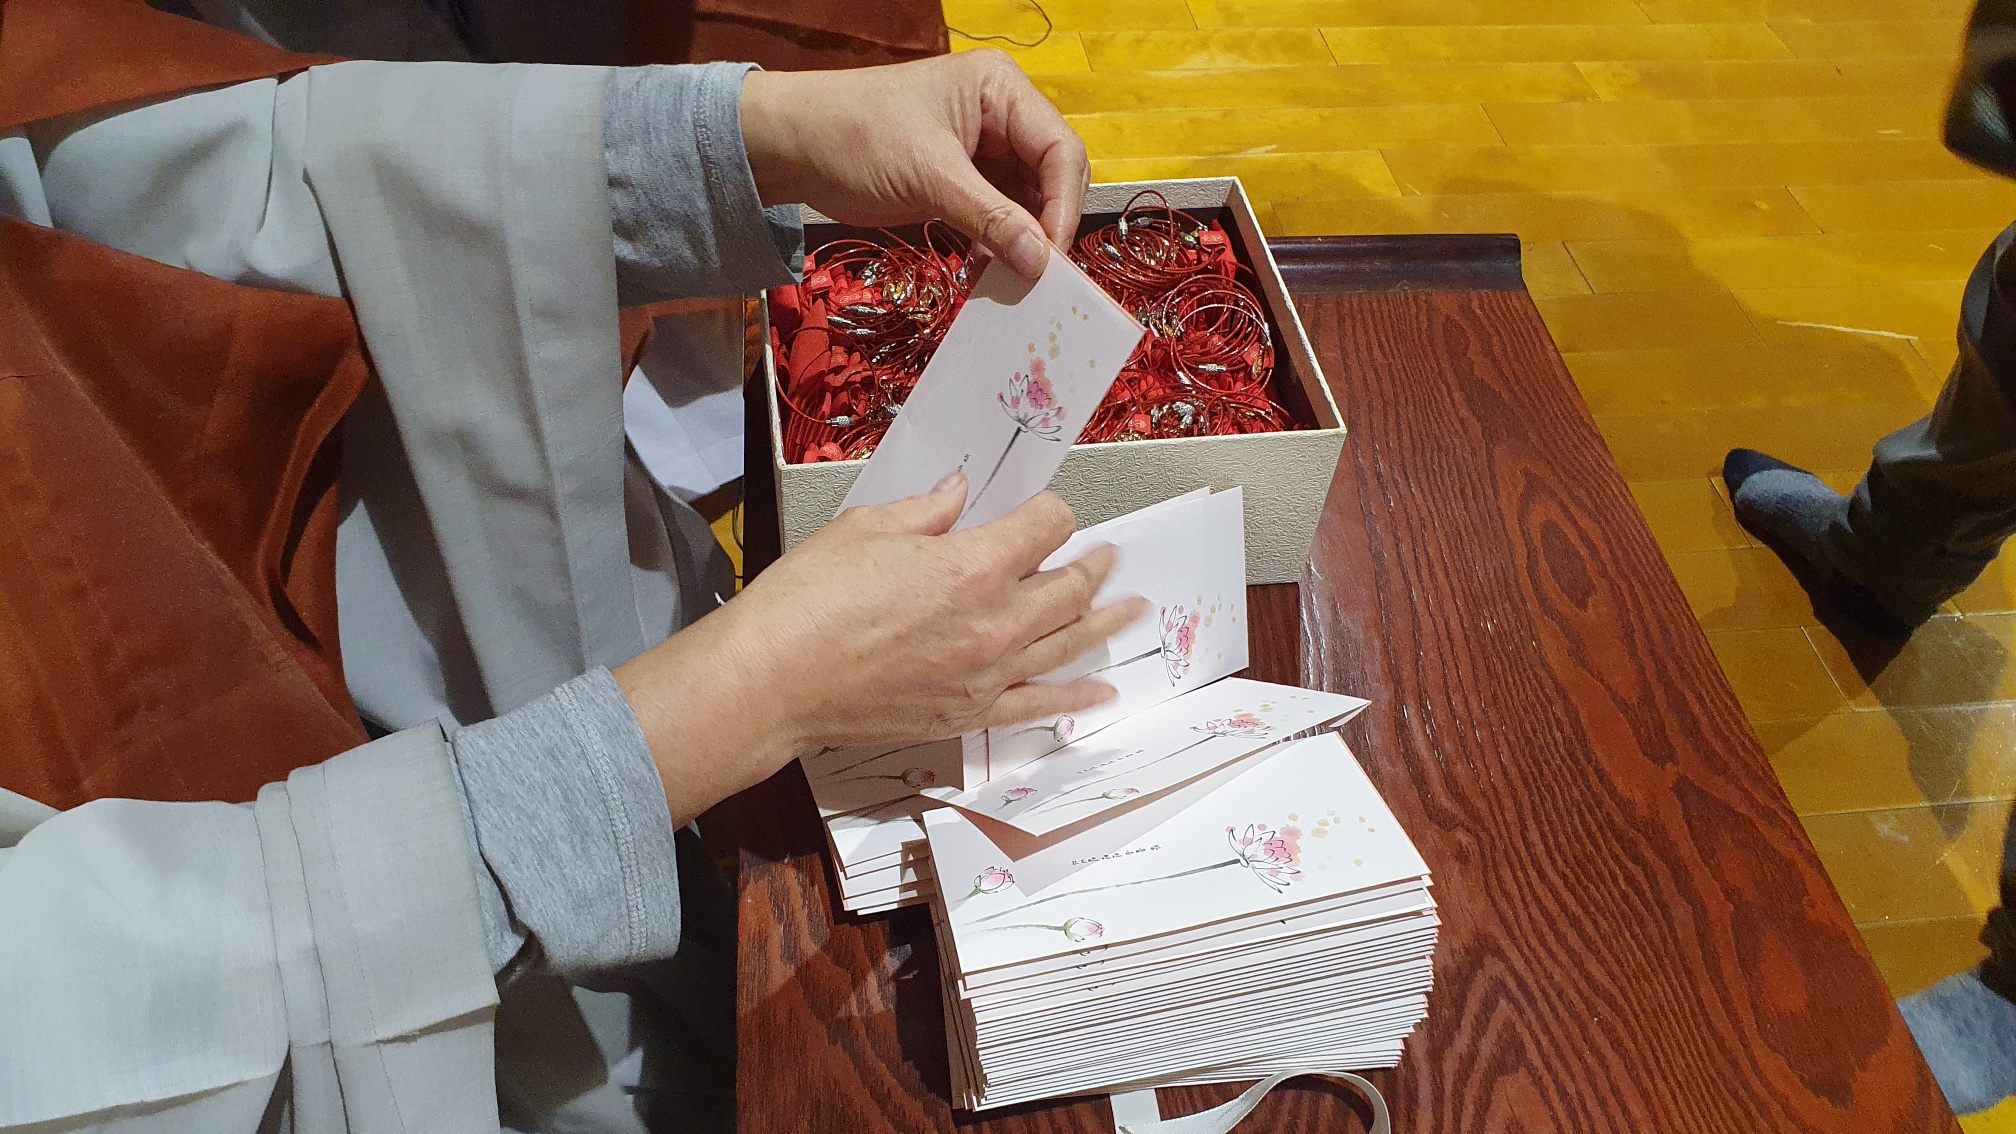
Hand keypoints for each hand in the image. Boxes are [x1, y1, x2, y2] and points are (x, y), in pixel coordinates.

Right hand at [613, 473, 1145, 823]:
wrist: (774, 681)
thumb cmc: (809, 598)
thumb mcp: (867, 529)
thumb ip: (926, 513)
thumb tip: (957, 496)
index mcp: (973, 565)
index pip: (1044, 527)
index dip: (1050, 512)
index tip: (1044, 509)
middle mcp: (995, 622)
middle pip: (1067, 588)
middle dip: (1091, 565)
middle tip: (1107, 555)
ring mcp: (986, 674)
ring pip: (1066, 644)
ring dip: (1103, 621)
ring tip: (1132, 606)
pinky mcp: (968, 713)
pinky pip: (1037, 705)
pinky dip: (1075, 698)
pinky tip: (1104, 690)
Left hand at [738, 51, 1089, 277]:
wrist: (791, 146)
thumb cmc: (855, 138)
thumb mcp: (928, 176)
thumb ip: (990, 217)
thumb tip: (1041, 262)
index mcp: (1001, 89)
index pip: (1060, 149)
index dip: (1064, 205)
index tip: (1051, 257)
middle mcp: (1002, 115)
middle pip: (1053, 176)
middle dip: (1048, 225)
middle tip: (1039, 276)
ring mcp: (984, 149)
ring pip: (1029, 201)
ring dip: (1025, 241)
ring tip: (1017, 281)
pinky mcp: (964, 180)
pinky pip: (1000, 216)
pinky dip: (1001, 244)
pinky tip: (994, 272)